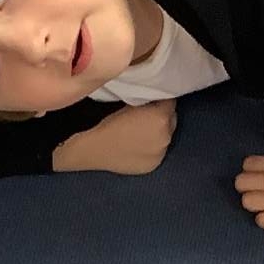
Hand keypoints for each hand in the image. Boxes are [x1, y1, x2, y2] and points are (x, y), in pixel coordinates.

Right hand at [53, 101, 176, 174]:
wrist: (92, 147)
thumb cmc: (105, 120)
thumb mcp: (129, 101)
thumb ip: (146, 99)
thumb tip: (153, 98)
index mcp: (161, 117)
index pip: (170, 101)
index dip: (160, 99)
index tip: (152, 99)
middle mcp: (166, 136)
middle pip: (171, 120)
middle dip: (162, 116)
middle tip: (146, 114)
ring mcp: (160, 153)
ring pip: (165, 137)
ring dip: (158, 132)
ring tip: (141, 131)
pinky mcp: (153, 166)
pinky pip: (157, 152)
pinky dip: (151, 148)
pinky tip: (138, 146)